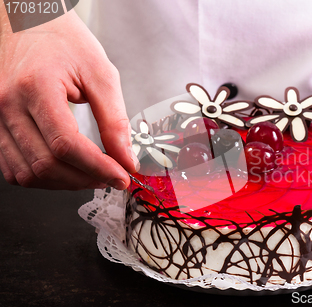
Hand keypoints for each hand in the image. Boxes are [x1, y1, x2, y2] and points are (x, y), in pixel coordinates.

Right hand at [0, 9, 138, 189]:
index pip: (66, 144)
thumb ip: (114, 120)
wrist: (28, 24)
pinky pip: (13, 168)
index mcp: (36, 87)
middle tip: (112, 176)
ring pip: (27, 173)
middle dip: (85, 179)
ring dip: (65, 183)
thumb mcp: (100, 73)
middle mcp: (8, 105)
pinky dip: (43, 177)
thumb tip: (125, 158)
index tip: (122, 176)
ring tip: (92, 174)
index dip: (98, 167)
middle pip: (46, 164)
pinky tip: (67, 170)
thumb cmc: (63, 42)